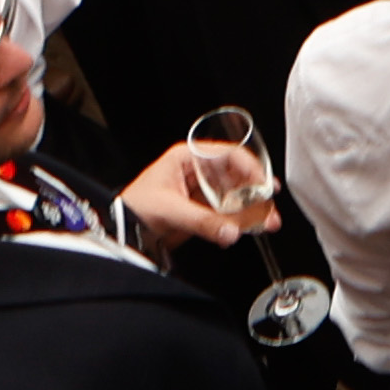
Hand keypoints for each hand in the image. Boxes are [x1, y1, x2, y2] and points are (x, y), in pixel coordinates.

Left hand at [118, 137, 283, 257]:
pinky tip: (248, 229)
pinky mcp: (201, 212)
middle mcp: (198, 173)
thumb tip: (230, 231)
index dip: (249, 168)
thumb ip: (202, 221)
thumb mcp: (169, 210)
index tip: (263, 184)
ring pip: (235, 197)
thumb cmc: (133, 208)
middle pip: (236, 177)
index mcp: (188, 158)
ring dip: (252, 211)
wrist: (119, 233)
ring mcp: (201, 193)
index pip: (228, 156)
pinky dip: (239, 223)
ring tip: (266, 223)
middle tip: (269, 208)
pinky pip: (227, 215)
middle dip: (255, 194)